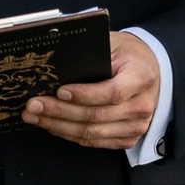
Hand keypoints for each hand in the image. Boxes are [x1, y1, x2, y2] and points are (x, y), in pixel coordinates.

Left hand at [24, 31, 157, 149]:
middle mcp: (141, 106)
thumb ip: (91, 52)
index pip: (112, 92)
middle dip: (59, 112)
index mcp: (141, 77)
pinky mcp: (127, 138)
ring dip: (58, 126)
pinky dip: (69, 134)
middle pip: (96, 116)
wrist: (151, 71)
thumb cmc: (128, 55)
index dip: (84, 95)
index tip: (59, 91)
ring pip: (91, 133)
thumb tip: (56, 63)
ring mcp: (136, 126)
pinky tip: (51, 125)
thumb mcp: (114, 43)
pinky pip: (94, 141)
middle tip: (33, 105)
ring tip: (35, 116)